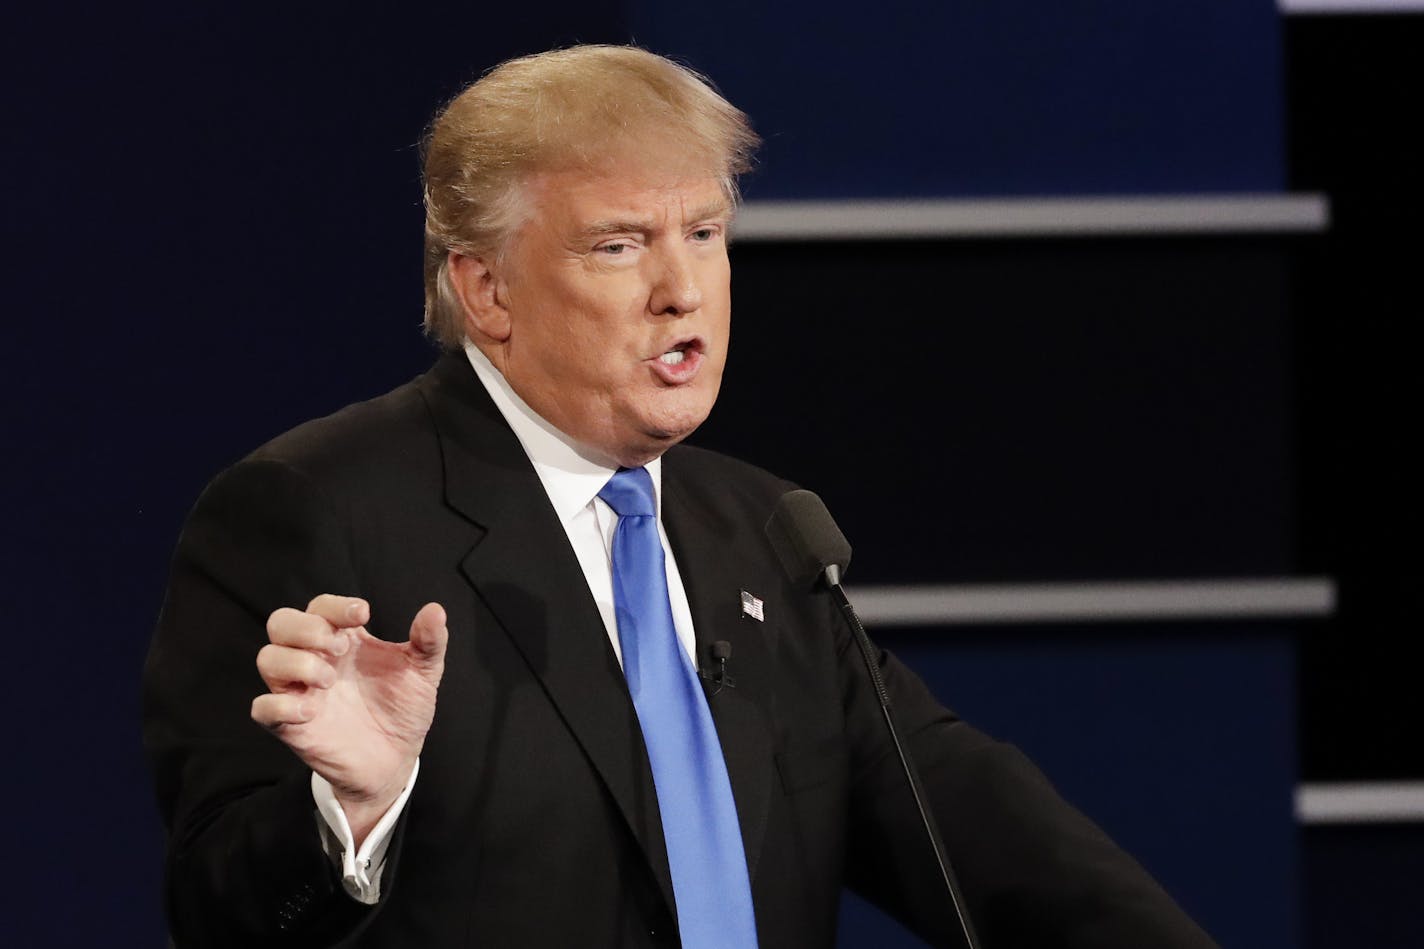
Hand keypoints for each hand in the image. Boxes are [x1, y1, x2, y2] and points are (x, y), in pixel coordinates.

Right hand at [251, 595, 447, 840]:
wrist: (398, 758)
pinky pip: (262, 708)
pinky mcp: (291, 726)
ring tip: (329, 680)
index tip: (363, 615)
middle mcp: (316, 659)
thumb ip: (429, 641)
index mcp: (344, 639)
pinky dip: (280, 704)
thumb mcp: (424, 672)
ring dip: (296, 662)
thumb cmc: (402, 708)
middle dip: (305, 627)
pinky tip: (312, 709)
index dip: (335, 605)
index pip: (320, 607)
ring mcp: (300, 691)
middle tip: (338, 647)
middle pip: (281, 622)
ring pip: (268, 659)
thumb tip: (435, 610)